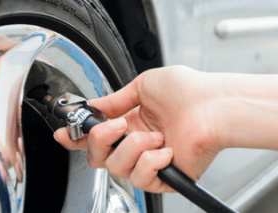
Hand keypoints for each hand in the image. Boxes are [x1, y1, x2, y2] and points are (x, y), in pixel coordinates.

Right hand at [54, 66, 228, 192]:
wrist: (213, 105)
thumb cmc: (189, 91)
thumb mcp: (143, 85)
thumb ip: (114, 99)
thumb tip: (94, 106)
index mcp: (132, 122)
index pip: (98, 137)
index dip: (76, 138)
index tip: (64, 134)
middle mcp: (139, 144)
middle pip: (98, 157)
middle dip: (100, 140)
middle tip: (118, 125)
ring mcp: (151, 162)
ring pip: (117, 168)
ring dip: (133, 147)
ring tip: (155, 135)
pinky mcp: (165, 179)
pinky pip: (141, 179)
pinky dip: (151, 161)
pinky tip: (166, 149)